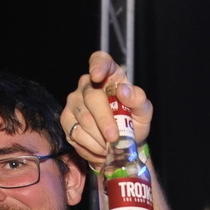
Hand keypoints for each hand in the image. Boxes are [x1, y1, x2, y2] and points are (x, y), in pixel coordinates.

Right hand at [62, 50, 152, 167]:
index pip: (100, 60)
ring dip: (100, 137)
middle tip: (115, 137)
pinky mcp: (66, 119)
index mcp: (110, 75)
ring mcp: (74, 101)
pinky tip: (101, 148)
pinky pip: (75, 133)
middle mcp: (87, 84)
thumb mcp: (143, 112)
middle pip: (92, 98)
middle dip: (105, 121)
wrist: (123, 143)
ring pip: (84, 119)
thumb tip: (123, 90)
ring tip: (111, 146)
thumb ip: (138, 100)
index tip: (97, 75)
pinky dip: (91, 145)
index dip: (97, 66)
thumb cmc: (133, 122)